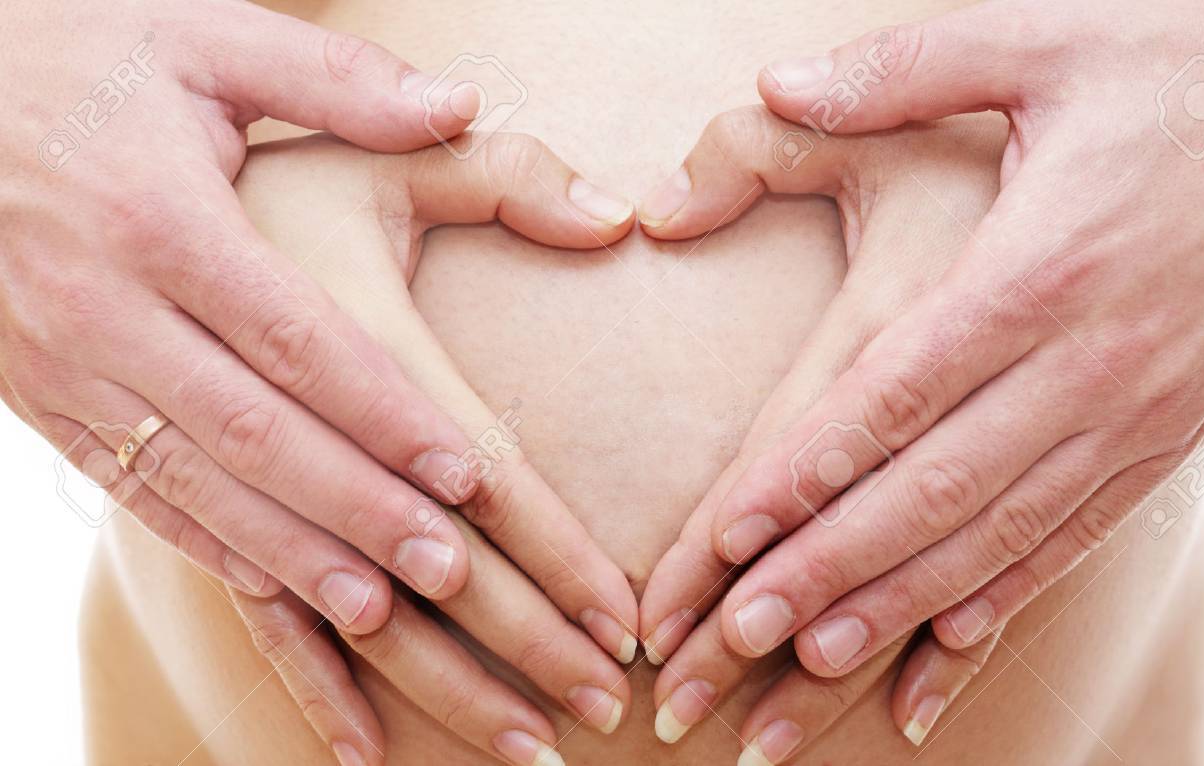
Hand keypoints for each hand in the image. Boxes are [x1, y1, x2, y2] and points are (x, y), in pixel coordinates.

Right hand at [4, 0, 493, 632]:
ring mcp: (60, 361)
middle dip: (357, 510)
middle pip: (254, 432)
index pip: (297, 341)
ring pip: (193, 480)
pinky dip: (204, 542)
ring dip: (290, 553)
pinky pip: (129, 487)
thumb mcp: (201, 36)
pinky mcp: (36, 395)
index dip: (386, 416)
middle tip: (450, 572)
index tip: (470, 476)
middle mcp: (103, 305)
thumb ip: (334, 79)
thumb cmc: (82, 55)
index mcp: (160, 218)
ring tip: (381, 611)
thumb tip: (460, 102)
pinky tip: (273, 584)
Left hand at [652, 0, 1203, 750]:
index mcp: (1042, 266)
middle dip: (830, 568)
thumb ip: (907, 68)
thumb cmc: (1195, 68)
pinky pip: (1077, 536)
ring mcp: (1138, 411)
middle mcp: (1089, 361)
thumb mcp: (1052, 40)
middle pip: (935, 489)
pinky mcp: (1171, 435)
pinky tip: (946, 645)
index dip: (807, 471)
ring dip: (902, 604)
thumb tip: (776, 79)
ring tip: (814, 661)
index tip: (729, 533)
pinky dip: (1007, 596)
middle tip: (741, 636)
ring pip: (1000, 534)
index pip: (896, 392)